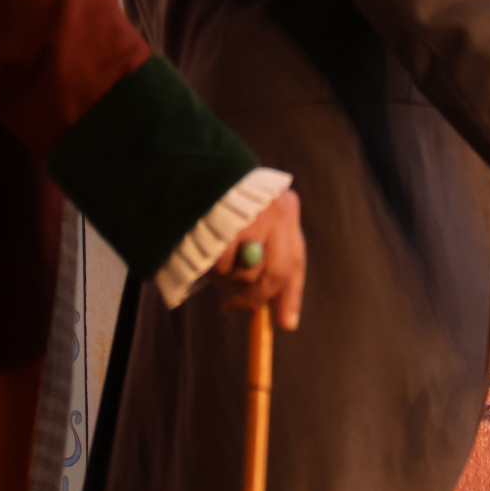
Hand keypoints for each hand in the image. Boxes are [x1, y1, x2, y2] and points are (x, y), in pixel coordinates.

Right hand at [211, 189, 305, 329]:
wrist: (194, 167)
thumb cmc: (227, 197)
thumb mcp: (259, 215)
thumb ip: (270, 254)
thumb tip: (281, 312)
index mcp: (286, 208)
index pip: (295, 261)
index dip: (292, 296)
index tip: (287, 323)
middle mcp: (274, 213)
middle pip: (275, 274)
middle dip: (254, 298)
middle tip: (233, 307)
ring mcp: (250, 220)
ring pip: (245, 274)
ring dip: (228, 279)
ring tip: (214, 260)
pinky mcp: (223, 228)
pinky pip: (221, 268)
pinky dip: (212, 270)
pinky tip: (204, 253)